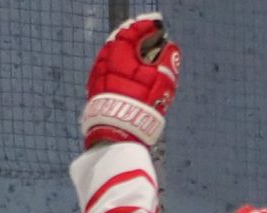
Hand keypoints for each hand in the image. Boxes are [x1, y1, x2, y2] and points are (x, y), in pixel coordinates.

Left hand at [81, 14, 179, 148]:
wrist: (118, 130)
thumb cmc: (142, 103)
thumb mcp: (162, 80)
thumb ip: (168, 61)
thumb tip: (171, 48)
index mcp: (120, 51)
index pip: (133, 31)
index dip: (146, 28)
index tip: (157, 28)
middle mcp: (105, 59)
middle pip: (120, 42)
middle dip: (135, 41)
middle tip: (149, 42)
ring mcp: (97, 74)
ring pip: (112, 58)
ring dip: (126, 56)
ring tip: (140, 61)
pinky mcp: (95, 90)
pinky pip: (108, 72)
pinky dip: (119, 70)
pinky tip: (128, 78)